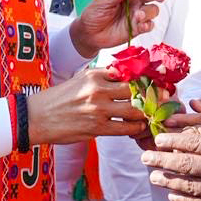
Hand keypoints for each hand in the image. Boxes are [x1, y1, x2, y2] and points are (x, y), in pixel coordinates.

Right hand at [26, 68, 146, 143]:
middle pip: (136, 89)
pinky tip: (139, 126)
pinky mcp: (96, 128)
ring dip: (147, 113)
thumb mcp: (80, 79)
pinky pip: (125, 128)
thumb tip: (125, 75)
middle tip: (165, 98)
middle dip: (153, 94)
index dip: (146, 77)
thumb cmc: (58, 98)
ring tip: (153, 114)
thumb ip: (102, 76)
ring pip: (134, 109)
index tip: (158, 80)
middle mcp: (98, 89)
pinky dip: (136, 128)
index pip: (128, 72)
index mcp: (95, 74)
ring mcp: (98, 109)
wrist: (35, 117)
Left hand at [69, 0, 165, 58]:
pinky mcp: (137, 28)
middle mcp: (135, 1)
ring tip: (138, 16)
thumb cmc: (94, 13)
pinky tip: (142, 26)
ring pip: (153, 10)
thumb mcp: (103, 1)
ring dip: (148, 12)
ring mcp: (137, 14)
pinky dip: (148, 25)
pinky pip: (149, 25)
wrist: (90, 34)